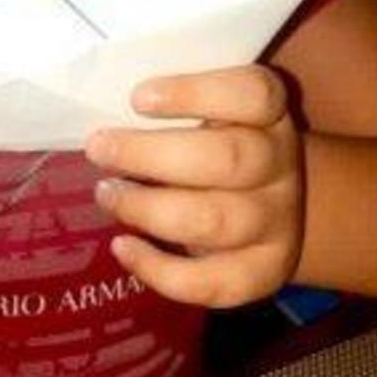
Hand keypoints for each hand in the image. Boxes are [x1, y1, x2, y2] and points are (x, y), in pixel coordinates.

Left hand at [85, 66, 303, 308]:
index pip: (254, 95)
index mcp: (268, 115)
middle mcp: (279, 165)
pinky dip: (158, 269)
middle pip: (227, 159)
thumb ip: (173, 107)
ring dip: (147, 209)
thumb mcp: (212, 114)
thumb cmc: (218, 146)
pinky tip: (123, 247)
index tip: (137, 98)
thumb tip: (97, 101)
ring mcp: (275, 223)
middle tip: (98, 149)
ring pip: (214, 221)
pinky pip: (211, 283)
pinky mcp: (262, 273)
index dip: (196, 93)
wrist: (272, 207)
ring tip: (107, 194)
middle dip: (149, 156)